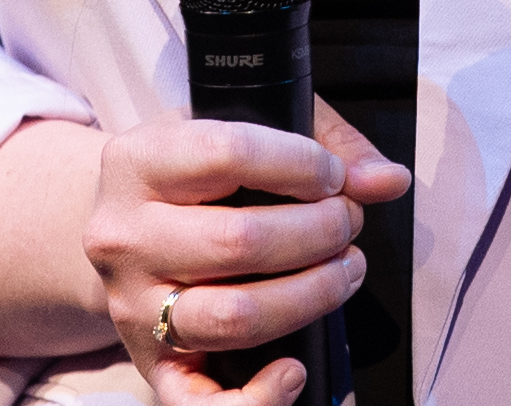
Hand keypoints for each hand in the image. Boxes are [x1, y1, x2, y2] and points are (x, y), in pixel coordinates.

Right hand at [90, 106, 406, 402]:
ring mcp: (134, 307)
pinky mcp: (151, 365)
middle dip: (319, 232)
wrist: (124, 236)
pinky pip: (203, 405)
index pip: (229, 154)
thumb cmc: (194, 180)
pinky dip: (261, 398)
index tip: (335, 176)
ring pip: (235, 316)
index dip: (303, 165)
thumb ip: (323, 144)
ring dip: (312, 297)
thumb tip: (387, 181)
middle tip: (347, 224)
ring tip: (343, 271)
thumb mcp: (239, 131)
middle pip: (239, 241)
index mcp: (137, 163)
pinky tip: (294, 369)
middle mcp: (124, 236)